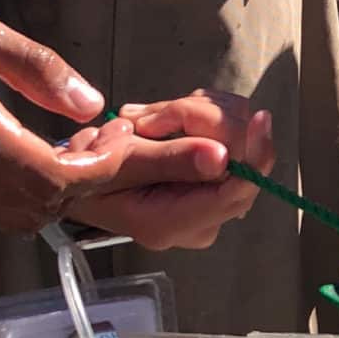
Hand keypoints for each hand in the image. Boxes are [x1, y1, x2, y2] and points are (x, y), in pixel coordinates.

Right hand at [0, 0, 156, 229]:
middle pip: (40, 208)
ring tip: (71, 143)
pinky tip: (31, 148)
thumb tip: (91, 103)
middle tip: (102, 138)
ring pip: (15, 216)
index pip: (54, 180)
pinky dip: (22, 191)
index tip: (115, 136)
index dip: (98, 168)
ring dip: (54, 190)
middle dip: (84, 181)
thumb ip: (34, 68)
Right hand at [64, 93, 272, 249]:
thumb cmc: (88, 172)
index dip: (255, 155)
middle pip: (240, 161)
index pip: (235, 194)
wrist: (78, 176)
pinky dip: (204, 114)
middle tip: (155, 113)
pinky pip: (230, 134)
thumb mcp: (119, 160)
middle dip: (206, 120)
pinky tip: (167, 119)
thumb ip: (170, 160)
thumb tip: (222, 159)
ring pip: (237, 138)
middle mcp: (200, 220)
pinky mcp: (214, 179)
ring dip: (199, 113)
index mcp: (174, 224)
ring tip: (149, 117)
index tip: (261, 118)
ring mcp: (209, 201)